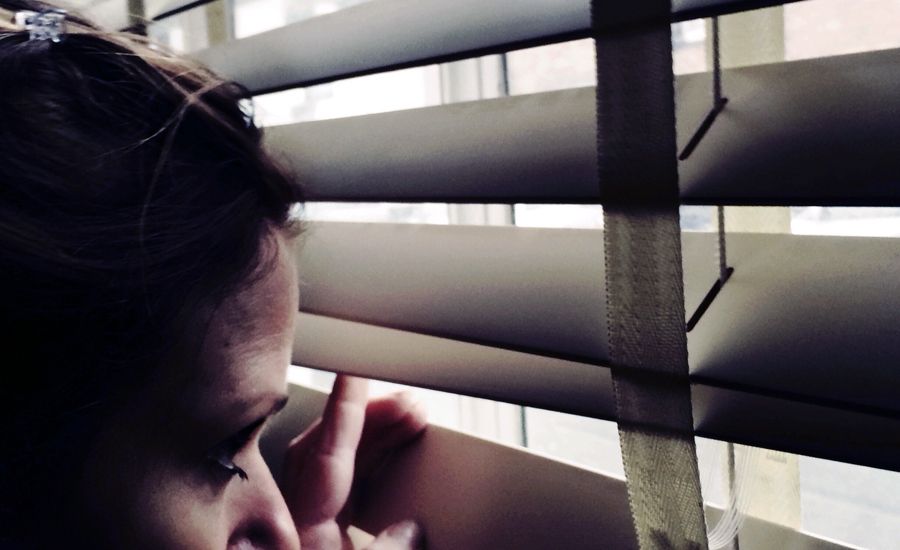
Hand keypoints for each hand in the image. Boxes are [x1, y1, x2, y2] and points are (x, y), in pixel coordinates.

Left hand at [283, 375, 427, 548]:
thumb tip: (411, 528)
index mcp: (304, 532)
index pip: (324, 456)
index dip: (342, 410)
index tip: (354, 373)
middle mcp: (297, 526)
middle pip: (323, 450)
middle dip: (367, 417)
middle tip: (406, 402)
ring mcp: (302, 531)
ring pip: (330, 466)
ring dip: (370, 439)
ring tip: (407, 423)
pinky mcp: (313, 542)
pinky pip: (337, 489)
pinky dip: (364, 467)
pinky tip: (388, 462)